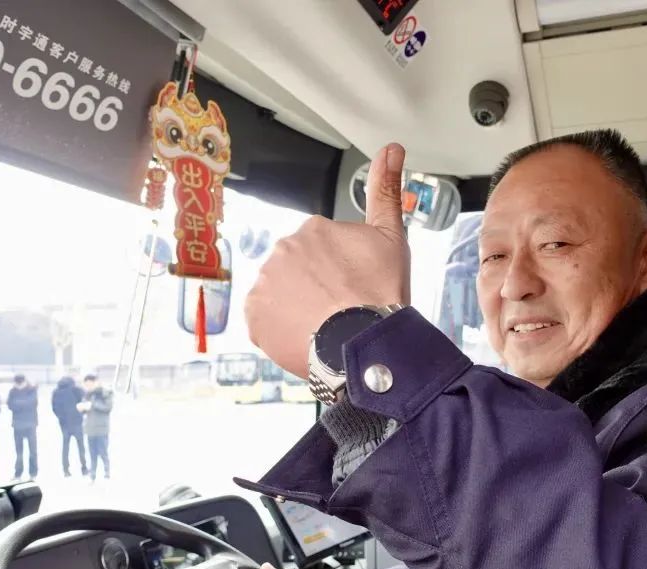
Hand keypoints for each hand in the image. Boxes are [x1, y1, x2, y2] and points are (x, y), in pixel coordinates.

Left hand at [245, 143, 410, 376]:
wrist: (363, 342)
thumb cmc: (380, 294)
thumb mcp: (392, 238)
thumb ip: (386, 192)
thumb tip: (391, 148)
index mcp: (314, 229)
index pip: (321, 252)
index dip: (339, 273)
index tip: (352, 289)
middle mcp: (283, 249)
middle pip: (298, 272)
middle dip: (315, 288)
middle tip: (340, 310)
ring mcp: (265, 282)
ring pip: (280, 295)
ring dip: (296, 308)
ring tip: (323, 327)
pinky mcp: (254, 316)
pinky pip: (264, 321)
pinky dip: (280, 329)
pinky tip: (304, 336)